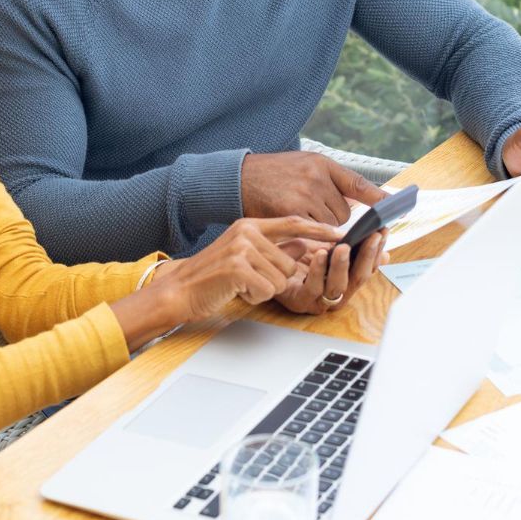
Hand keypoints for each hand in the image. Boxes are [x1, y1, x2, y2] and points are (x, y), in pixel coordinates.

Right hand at [150, 216, 339, 324]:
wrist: (180, 289)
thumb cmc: (212, 274)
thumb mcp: (244, 254)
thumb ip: (274, 248)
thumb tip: (303, 246)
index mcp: (250, 224)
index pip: (293, 222)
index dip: (318, 230)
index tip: (340, 234)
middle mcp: (247, 232)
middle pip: (290, 262)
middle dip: (275, 279)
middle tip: (249, 280)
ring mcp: (242, 248)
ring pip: (281, 278)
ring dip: (264, 289)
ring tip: (242, 285)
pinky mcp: (238, 268)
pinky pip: (268, 289)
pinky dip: (255, 297)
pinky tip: (237, 291)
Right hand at [241, 151, 385, 224]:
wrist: (238, 177)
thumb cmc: (272, 173)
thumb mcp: (304, 164)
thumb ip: (329, 180)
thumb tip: (358, 201)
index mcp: (321, 164)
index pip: (356, 183)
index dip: (378, 197)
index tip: (398, 206)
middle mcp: (315, 178)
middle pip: (342, 215)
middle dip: (331, 219)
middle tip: (310, 210)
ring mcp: (303, 196)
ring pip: (329, 228)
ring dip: (319, 230)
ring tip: (298, 216)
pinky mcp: (290, 214)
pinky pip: (312, 234)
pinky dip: (306, 236)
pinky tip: (292, 224)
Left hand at [274, 231, 387, 316]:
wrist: (265, 261)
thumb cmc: (296, 254)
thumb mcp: (326, 246)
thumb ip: (351, 249)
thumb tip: (385, 254)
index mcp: (346, 280)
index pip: (369, 267)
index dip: (377, 250)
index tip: (382, 231)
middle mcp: (337, 293)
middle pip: (359, 278)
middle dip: (366, 257)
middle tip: (371, 237)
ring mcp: (319, 301)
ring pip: (338, 287)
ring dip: (342, 265)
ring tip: (343, 246)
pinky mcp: (300, 302)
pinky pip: (312, 288)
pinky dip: (318, 271)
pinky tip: (320, 254)